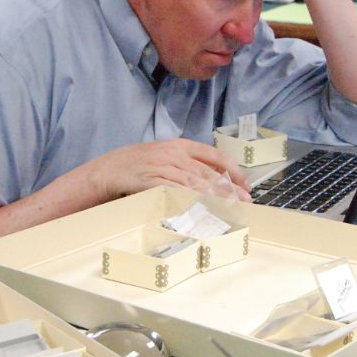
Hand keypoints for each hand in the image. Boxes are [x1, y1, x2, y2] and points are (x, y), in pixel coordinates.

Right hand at [79, 139, 250, 201]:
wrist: (110, 168)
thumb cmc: (141, 164)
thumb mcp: (166, 156)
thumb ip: (189, 164)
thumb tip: (216, 180)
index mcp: (181, 146)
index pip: (214, 156)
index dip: (233, 170)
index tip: (245, 184)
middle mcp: (174, 154)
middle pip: (208, 173)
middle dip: (229, 188)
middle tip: (244, 201)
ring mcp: (163, 167)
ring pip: (195, 184)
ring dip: (214, 198)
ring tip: (230, 209)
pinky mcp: (151, 181)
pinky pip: (175, 193)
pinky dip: (190, 202)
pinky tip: (203, 211)